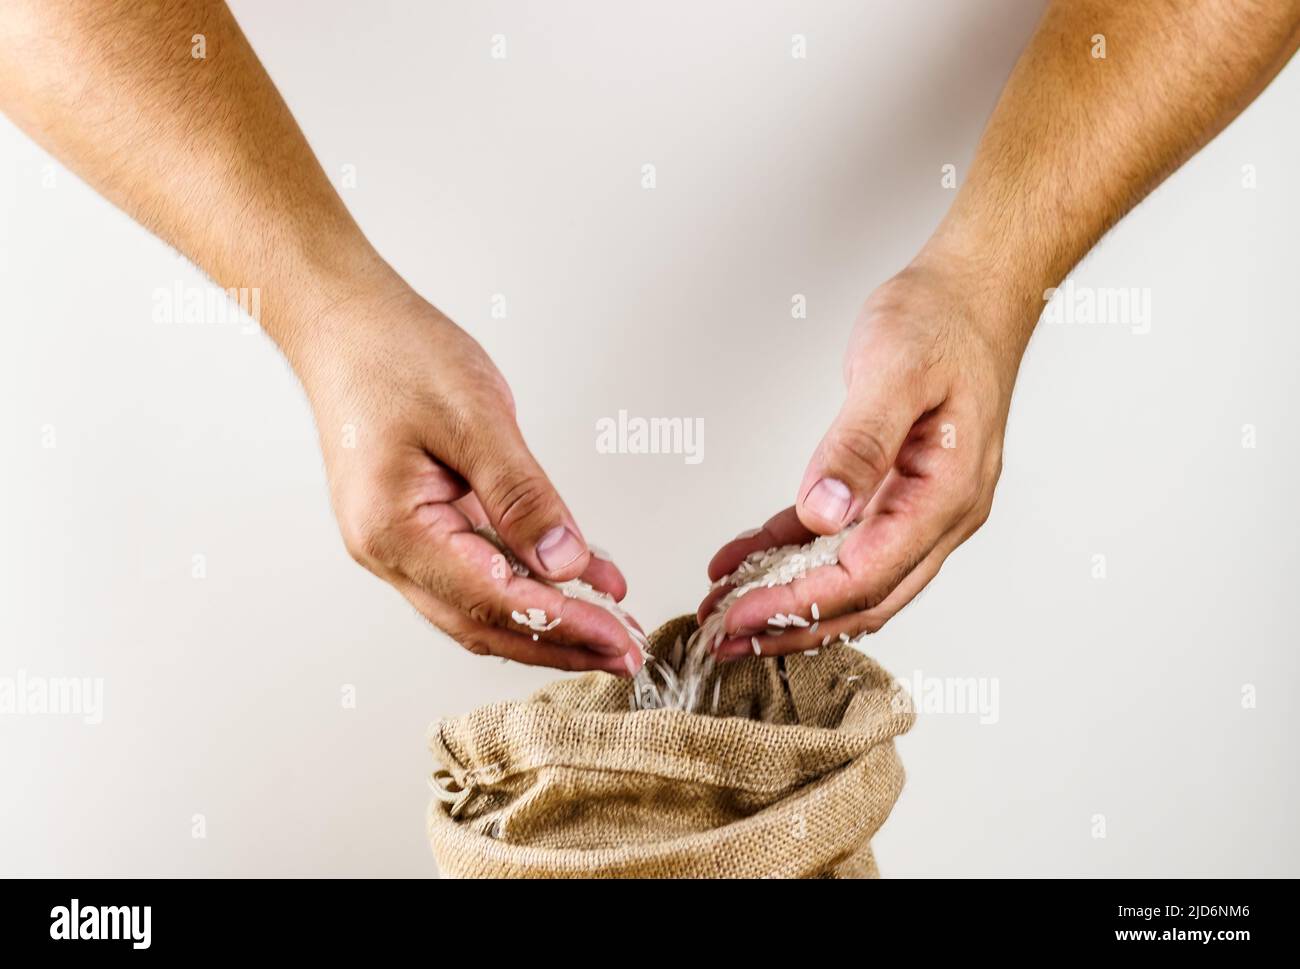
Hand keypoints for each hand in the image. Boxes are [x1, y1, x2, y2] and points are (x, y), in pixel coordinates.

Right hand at [294, 280, 643, 674]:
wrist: (345, 324)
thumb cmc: (394, 354)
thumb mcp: (474, 417)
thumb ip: (523, 495)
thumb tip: (566, 562)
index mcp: (394, 529)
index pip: (492, 601)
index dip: (562, 625)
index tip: (617, 637)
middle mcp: (389, 551)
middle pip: (485, 622)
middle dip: (560, 643)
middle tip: (624, 654)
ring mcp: (401, 544)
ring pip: (483, 606)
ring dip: (548, 622)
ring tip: (611, 628)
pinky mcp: (419, 528)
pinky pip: (480, 569)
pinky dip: (531, 581)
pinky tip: (581, 580)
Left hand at [699, 259, 1023, 657]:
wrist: (973, 294)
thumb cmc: (943, 322)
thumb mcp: (893, 370)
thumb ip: (859, 444)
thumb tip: (823, 513)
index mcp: (947, 495)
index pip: (867, 576)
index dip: (799, 603)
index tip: (740, 615)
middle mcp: (940, 516)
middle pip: (861, 599)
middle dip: (789, 625)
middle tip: (723, 638)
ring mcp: (919, 509)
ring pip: (849, 581)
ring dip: (788, 602)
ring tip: (725, 613)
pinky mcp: (894, 495)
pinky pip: (839, 542)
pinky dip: (790, 555)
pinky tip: (743, 560)